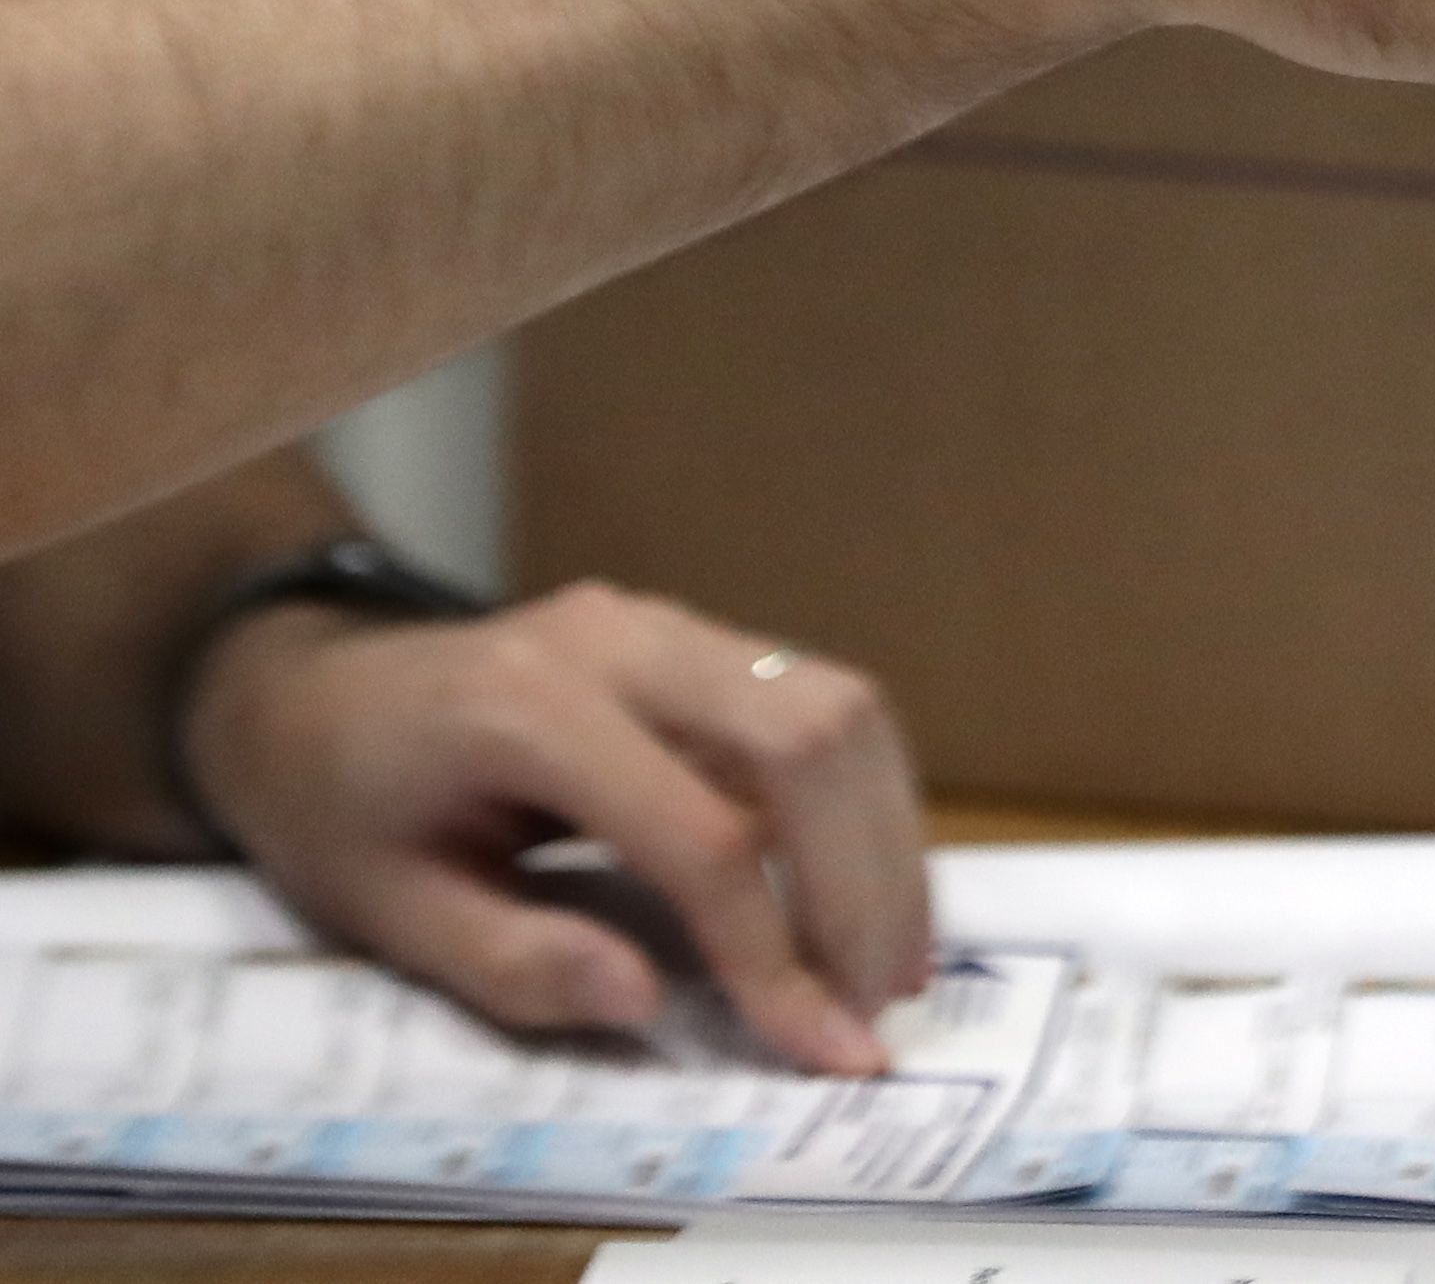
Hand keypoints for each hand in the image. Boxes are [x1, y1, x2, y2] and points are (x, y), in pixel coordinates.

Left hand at [181, 583, 925, 1073]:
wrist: (311, 690)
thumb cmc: (335, 809)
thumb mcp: (381, 913)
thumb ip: (510, 960)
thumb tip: (648, 999)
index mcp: (526, 709)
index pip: (699, 834)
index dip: (772, 949)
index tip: (823, 1043)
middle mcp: (621, 640)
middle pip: (805, 739)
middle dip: (866, 881)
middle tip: (883, 1000)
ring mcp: (670, 623)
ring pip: (836, 704)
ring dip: (886, 834)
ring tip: (891, 953)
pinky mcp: (699, 637)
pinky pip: (816, 700)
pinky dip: (860, 796)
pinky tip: (859, 882)